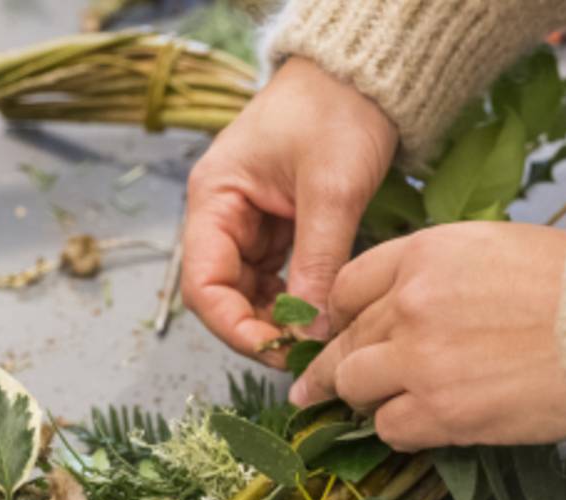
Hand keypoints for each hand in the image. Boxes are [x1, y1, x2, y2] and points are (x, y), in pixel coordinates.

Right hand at [182, 57, 396, 357]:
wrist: (362, 76)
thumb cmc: (337, 112)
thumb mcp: (331, 191)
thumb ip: (318, 264)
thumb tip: (311, 332)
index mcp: (214, 198)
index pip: (204, 284)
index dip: (233, 327)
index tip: (276, 351)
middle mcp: (222, 215)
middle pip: (222, 295)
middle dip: (257, 329)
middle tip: (303, 356)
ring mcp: (249, 223)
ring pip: (249, 293)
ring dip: (276, 321)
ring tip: (314, 341)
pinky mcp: (277, 228)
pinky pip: (276, 279)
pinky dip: (294, 302)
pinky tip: (319, 317)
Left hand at [289, 222, 565, 449]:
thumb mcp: (499, 248)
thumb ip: (443, 273)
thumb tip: (414, 304)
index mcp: (424, 253)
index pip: (348, 286)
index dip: (339, 314)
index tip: (337, 331)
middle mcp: (410, 303)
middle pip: (346, 339)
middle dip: (331, 365)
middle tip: (313, 386)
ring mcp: (419, 359)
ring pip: (353, 385)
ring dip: (362, 398)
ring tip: (369, 407)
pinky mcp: (438, 411)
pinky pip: (388, 427)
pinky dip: (397, 429)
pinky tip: (418, 426)